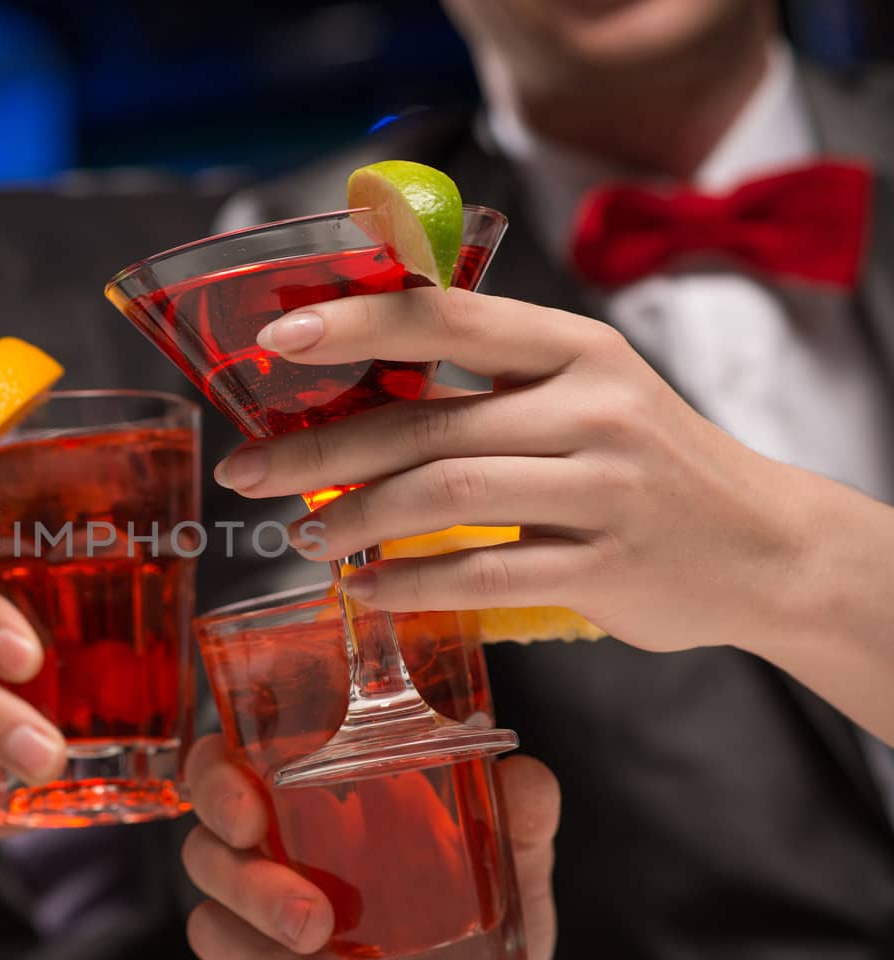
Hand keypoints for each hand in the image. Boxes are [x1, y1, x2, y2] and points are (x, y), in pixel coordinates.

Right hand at [181, 734, 558, 959]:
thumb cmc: (468, 927)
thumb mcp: (508, 875)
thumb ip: (518, 825)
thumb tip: (527, 780)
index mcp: (303, 810)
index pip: (223, 771)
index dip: (215, 781)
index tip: (249, 809)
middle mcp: (265, 866)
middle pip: (206, 855)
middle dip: (249, 887)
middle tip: (313, 918)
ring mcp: (259, 941)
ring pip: (213, 934)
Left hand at [210, 288, 814, 654]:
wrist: (764, 545)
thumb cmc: (645, 463)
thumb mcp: (583, 392)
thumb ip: (485, 384)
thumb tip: (345, 391)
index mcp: (575, 348)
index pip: (448, 318)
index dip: (356, 325)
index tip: (277, 342)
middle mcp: (591, 408)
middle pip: (426, 421)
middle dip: (318, 449)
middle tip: (245, 471)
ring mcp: (601, 489)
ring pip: (445, 494)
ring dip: (355, 518)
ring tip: (302, 535)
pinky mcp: (603, 567)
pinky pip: (482, 573)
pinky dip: (409, 584)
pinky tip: (365, 590)